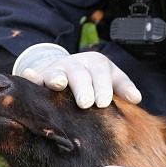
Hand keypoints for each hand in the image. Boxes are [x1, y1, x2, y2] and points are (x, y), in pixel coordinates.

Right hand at [13, 43, 140, 108]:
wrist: (66, 69)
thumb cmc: (93, 78)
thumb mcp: (110, 78)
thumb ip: (122, 87)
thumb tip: (137, 99)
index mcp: (96, 63)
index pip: (102, 73)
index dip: (103, 86)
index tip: (104, 103)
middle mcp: (76, 63)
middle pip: (80, 74)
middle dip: (83, 87)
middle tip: (86, 103)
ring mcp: (56, 69)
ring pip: (57, 72)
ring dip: (57, 78)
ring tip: (58, 85)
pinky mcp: (39, 75)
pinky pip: (34, 76)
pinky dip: (31, 76)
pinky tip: (28, 77)